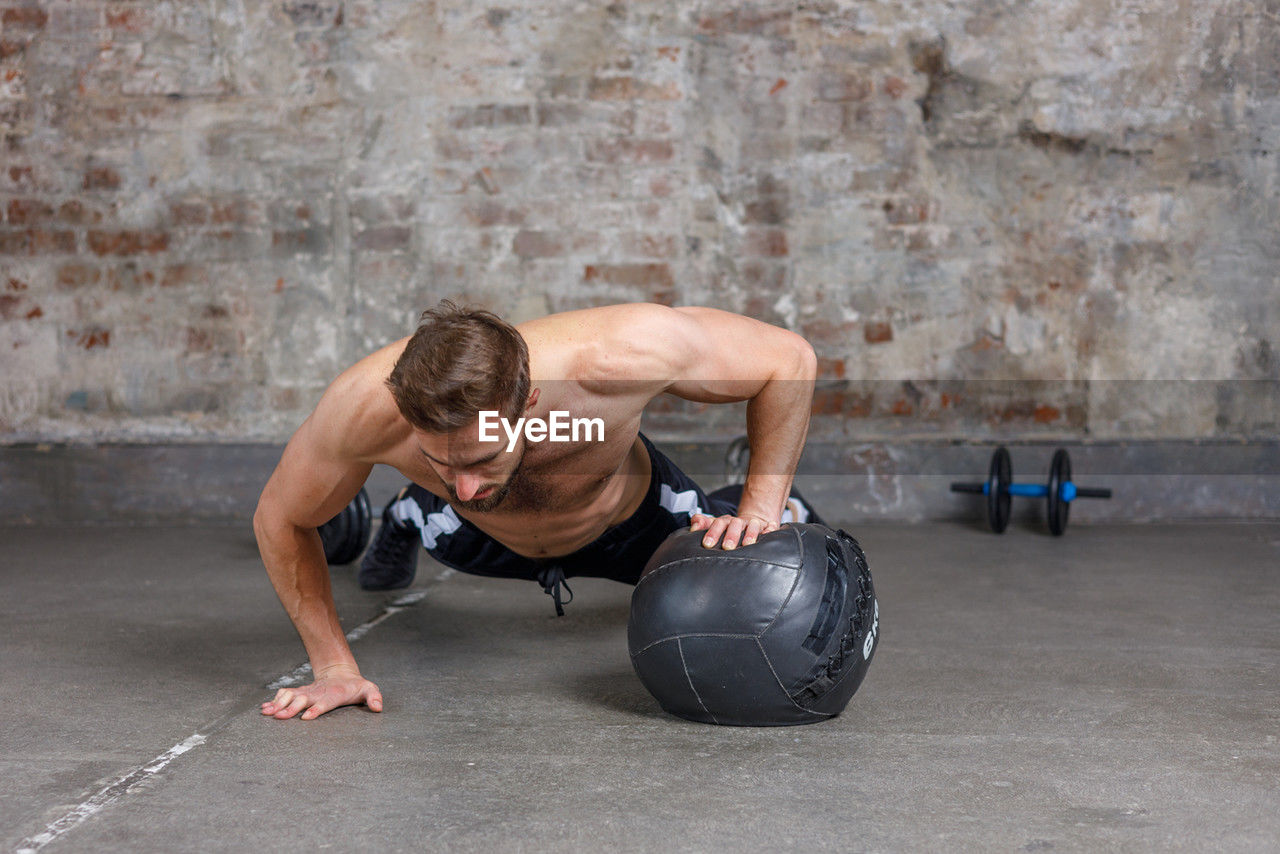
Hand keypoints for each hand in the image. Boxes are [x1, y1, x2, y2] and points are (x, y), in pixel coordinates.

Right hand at [260, 664, 383, 720]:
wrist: (340, 673)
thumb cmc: (355, 686)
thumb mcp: (368, 689)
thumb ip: (374, 697)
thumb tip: (378, 707)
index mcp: (333, 695)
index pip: (324, 703)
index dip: (316, 709)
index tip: (306, 717)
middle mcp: (317, 693)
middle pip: (303, 700)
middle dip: (291, 708)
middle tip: (280, 717)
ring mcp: (307, 692)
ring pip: (290, 696)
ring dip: (278, 704)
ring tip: (266, 713)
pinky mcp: (300, 693)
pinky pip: (285, 695)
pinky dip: (274, 701)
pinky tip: (264, 709)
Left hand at [690, 513, 779, 549]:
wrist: (751, 521)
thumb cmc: (729, 528)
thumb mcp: (715, 525)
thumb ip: (703, 523)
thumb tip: (693, 526)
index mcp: (725, 522)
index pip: (718, 524)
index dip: (712, 533)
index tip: (707, 544)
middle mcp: (739, 522)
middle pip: (735, 525)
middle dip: (731, 535)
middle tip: (726, 547)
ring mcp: (754, 524)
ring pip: (752, 526)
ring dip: (750, 534)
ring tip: (748, 544)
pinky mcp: (767, 528)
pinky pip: (770, 528)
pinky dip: (770, 530)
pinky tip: (769, 533)